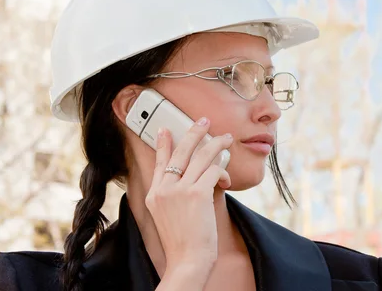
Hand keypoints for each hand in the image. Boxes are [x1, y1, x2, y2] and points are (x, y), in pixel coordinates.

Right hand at [145, 117, 232, 278]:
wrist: (187, 261)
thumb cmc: (182, 243)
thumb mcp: (166, 216)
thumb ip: (172, 196)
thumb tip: (191, 179)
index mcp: (154, 194)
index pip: (159, 162)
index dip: (163, 144)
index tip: (165, 130)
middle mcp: (163, 189)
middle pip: (181, 151)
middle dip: (194, 132)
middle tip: (203, 121)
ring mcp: (179, 190)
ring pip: (201, 156)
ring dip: (216, 144)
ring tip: (225, 139)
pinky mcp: (197, 194)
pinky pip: (214, 171)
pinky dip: (223, 172)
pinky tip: (227, 179)